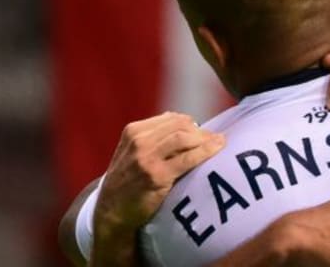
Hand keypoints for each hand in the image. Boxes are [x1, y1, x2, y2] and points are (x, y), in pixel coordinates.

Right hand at [92, 112, 224, 260]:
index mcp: (134, 131)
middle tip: (214, 138)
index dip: (192, 123)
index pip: (171, 118)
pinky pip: (188, 158)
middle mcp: (139, 142)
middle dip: (201, 131)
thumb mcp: (131, 151)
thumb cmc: (127, 181)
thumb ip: (154, 136)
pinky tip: (217, 148)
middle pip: (180, 125)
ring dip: (206, 139)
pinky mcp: (157, 176)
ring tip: (218, 143)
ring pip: (185, 138)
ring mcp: (147, 158)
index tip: (203, 131)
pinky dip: (206, 151)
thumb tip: (184, 120)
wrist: (111, 211)